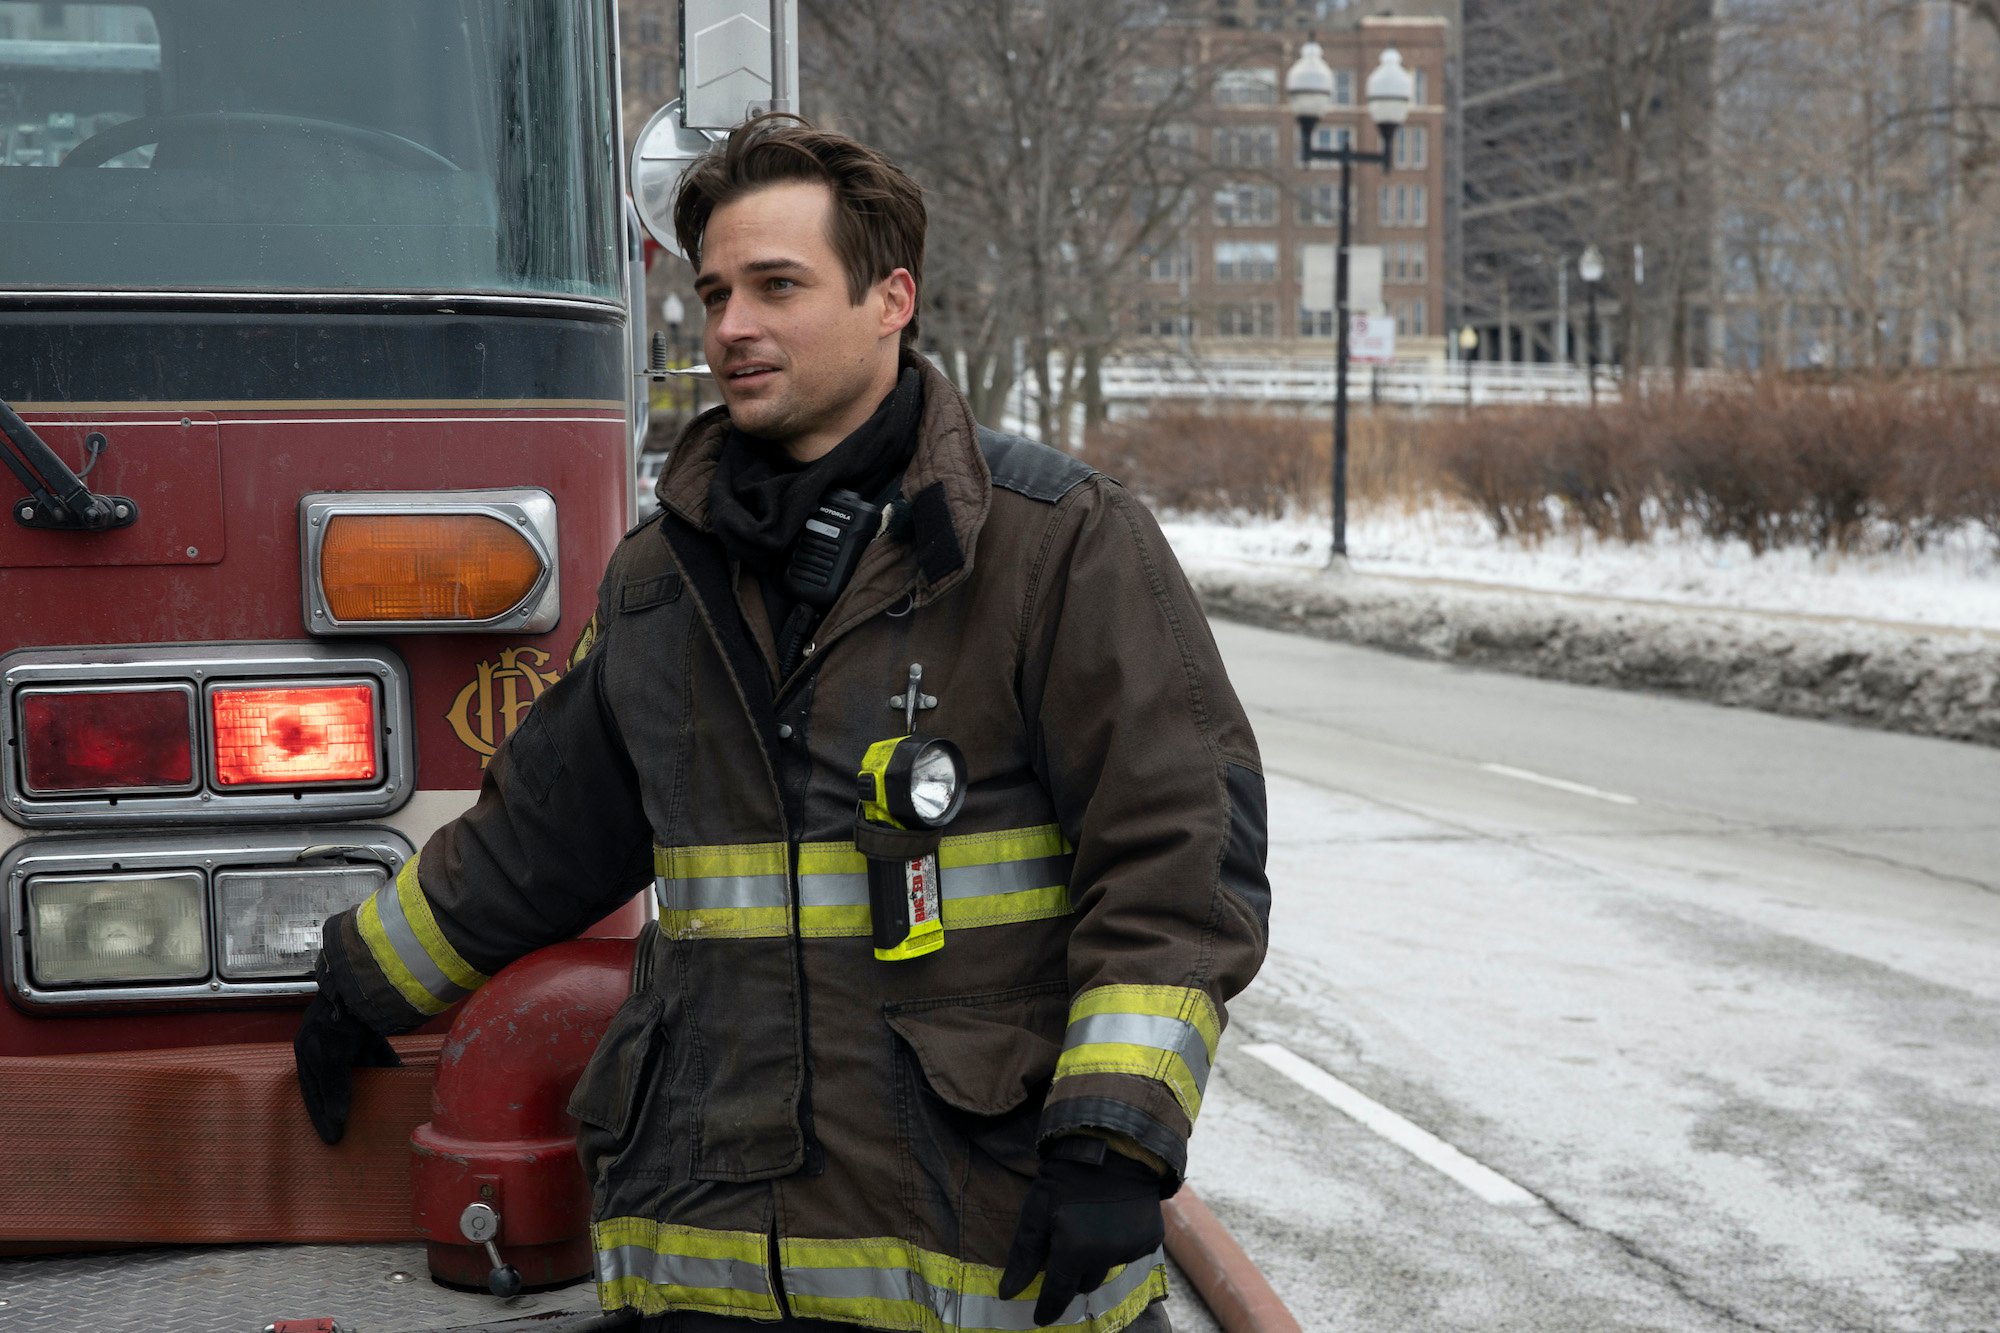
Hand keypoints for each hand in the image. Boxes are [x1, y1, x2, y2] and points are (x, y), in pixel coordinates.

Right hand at [293, 960, 399, 1144]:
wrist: (362, 983)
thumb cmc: (337, 1021)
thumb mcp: (329, 1059)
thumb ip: (333, 1089)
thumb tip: (336, 1122)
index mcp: (307, 1051)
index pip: (312, 1092)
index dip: (320, 1115)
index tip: (330, 1139)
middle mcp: (327, 1045)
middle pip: (336, 1084)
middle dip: (344, 1106)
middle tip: (354, 1133)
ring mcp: (351, 1037)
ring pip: (360, 1070)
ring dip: (369, 1089)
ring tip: (378, 1114)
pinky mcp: (372, 1031)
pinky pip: (380, 1056)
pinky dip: (387, 1069)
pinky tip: (398, 1083)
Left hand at [998, 1138, 1165, 1325]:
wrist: (1113, 1146)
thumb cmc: (1066, 1177)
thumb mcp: (1036, 1211)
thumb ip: (1023, 1255)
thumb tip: (1007, 1294)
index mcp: (1075, 1252)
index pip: (1058, 1293)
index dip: (1048, 1308)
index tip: (1041, 1318)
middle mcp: (1105, 1257)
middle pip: (1083, 1282)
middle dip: (1072, 1273)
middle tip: (1065, 1248)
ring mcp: (1131, 1249)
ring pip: (1106, 1268)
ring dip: (1095, 1258)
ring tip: (1089, 1227)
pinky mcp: (1150, 1239)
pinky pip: (1128, 1254)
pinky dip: (1117, 1244)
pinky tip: (1111, 1220)